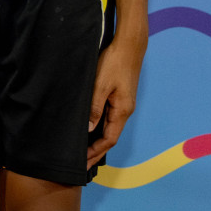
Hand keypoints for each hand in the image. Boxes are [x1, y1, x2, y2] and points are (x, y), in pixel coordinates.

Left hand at [87, 35, 146, 167]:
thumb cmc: (114, 63)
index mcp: (122, 110)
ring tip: (83, 151)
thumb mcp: (100, 85)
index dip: (96, 152)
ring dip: (98, 141)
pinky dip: (100, 129)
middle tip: (81, 164)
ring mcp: (123, 104)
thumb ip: (95, 107)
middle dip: (96, 152)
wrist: (129, 46)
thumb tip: (89, 130)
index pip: (109, 139)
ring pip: (109, 129)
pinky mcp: (119, 98)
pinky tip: (90, 130)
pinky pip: (109, 119)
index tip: (83, 162)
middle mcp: (124, 111)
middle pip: (110, 137)